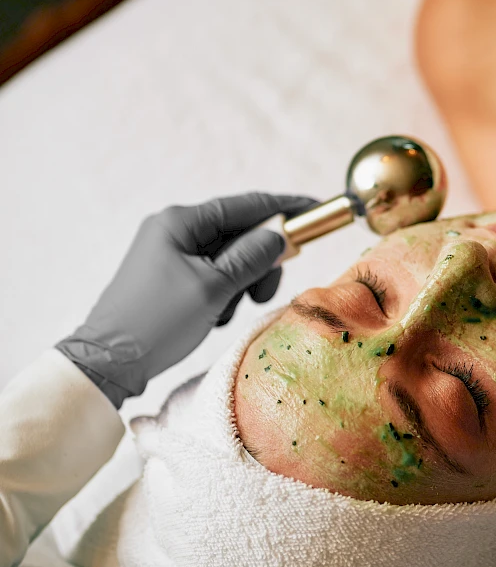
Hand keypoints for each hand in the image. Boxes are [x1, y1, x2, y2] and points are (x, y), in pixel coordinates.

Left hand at [55, 192, 317, 407]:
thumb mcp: (213, 288)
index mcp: (180, 222)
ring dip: (239, 285)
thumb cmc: (157, 322)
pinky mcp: (171, 278)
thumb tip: (278, 235)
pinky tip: (212, 317)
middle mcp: (174, 230)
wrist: (109, 361)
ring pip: (229, 260)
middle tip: (262, 294)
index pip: (244, 205)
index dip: (284, 208)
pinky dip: (223, 295)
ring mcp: (171, 255)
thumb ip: (251, 258)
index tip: (315, 211)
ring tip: (225, 312)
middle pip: (239, 234)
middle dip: (258, 263)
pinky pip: (213, 277)